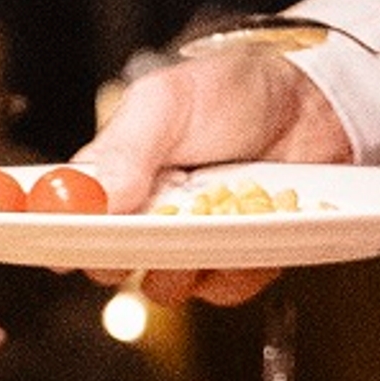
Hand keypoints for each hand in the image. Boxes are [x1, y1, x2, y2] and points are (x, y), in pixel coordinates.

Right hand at [88, 43, 348, 303]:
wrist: (312, 103)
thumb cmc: (233, 91)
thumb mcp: (168, 101)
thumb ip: (125, 147)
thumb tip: (92, 195)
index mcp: (114, 175)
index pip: (70, 223)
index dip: (68, 240)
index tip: (77, 245)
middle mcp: (146, 214)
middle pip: (112, 266)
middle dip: (134, 256)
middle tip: (162, 225)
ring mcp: (190, 240)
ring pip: (166, 286)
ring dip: (190, 263)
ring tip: (218, 216)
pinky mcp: (234, 259)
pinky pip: (223, 289)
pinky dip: (239, 267)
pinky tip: (252, 228)